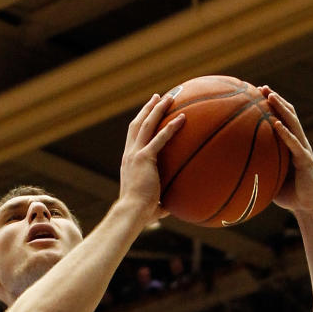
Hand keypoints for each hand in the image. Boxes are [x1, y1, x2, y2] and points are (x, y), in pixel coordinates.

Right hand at [118, 93, 183, 221]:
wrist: (131, 213)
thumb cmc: (140, 214)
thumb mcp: (151, 204)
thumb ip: (161, 202)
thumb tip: (173, 207)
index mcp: (129, 162)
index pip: (134, 137)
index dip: (141, 122)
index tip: (148, 113)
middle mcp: (129, 154)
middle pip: (137, 124)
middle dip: (148, 109)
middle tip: (158, 98)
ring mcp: (135, 154)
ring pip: (146, 125)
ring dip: (157, 109)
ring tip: (169, 98)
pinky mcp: (144, 158)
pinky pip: (160, 138)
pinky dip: (171, 127)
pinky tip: (183, 118)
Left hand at [259, 87, 312, 216]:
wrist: (310, 207)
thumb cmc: (289, 195)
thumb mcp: (270, 179)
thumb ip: (257, 169)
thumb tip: (231, 168)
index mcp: (290, 145)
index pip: (281, 119)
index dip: (271, 106)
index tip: (255, 94)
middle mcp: (298, 143)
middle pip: (288, 114)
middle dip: (275, 100)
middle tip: (261, 87)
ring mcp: (303, 150)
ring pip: (293, 123)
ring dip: (282, 108)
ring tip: (270, 96)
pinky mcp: (305, 160)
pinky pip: (294, 145)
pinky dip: (286, 133)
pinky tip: (277, 125)